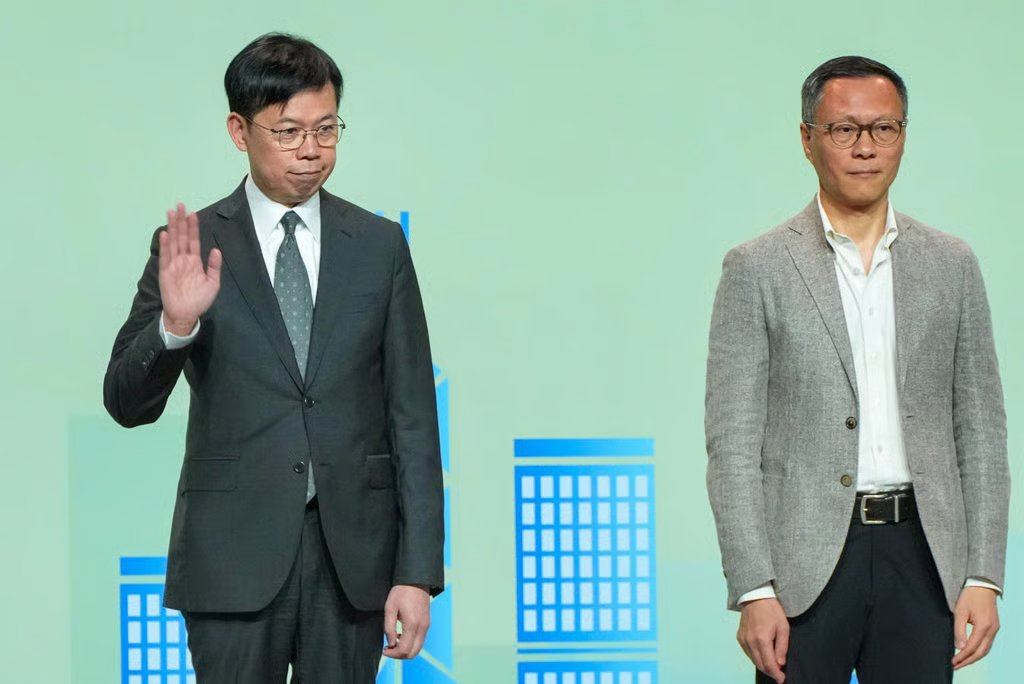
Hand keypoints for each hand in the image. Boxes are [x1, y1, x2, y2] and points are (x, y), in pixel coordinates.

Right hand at [159, 203, 221, 335]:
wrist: (186, 314)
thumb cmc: (200, 300)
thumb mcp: (213, 283)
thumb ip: (214, 267)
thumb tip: (216, 250)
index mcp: (195, 261)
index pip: (194, 240)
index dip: (193, 227)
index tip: (192, 213)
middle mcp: (184, 260)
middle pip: (182, 237)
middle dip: (181, 221)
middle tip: (180, 205)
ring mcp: (174, 264)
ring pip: (173, 242)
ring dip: (172, 227)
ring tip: (171, 213)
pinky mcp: (165, 271)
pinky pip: (165, 256)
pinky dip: (165, 245)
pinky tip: (166, 233)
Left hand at [382, 584, 430, 659]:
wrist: (416, 580)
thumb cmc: (401, 592)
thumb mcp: (390, 608)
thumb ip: (389, 628)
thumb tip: (391, 644)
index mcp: (412, 624)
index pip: (404, 649)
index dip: (393, 654)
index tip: (384, 650)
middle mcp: (422, 627)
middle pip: (413, 653)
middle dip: (399, 655)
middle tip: (388, 649)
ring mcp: (426, 625)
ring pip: (418, 648)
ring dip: (405, 650)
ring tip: (394, 642)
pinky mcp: (427, 623)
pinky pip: (420, 640)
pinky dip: (411, 644)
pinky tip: (401, 635)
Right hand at [738, 598, 788, 682]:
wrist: (755, 597)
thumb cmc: (772, 611)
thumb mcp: (783, 627)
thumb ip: (782, 647)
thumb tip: (780, 663)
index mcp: (762, 639)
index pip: (769, 664)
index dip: (776, 674)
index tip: (782, 679)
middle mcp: (750, 642)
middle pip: (760, 664)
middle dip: (770, 672)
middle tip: (779, 674)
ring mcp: (743, 640)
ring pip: (753, 660)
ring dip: (763, 665)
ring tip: (772, 665)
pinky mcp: (739, 637)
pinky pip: (748, 653)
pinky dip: (756, 657)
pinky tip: (762, 655)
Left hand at [952, 586, 998, 669]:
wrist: (982, 585)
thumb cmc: (970, 596)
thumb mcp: (960, 611)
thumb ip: (959, 630)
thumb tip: (959, 647)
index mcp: (983, 626)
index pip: (972, 647)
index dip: (962, 657)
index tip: (953, 662)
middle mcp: (992, 630)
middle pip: (981, 652)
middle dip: (968, 661)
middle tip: (956, 666)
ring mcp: (994, 629)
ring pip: (985, 650)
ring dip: (974, 657)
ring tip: (962, 662)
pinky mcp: (994, 627)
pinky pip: (987, 643)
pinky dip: (979, 651)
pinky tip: (970, 653)